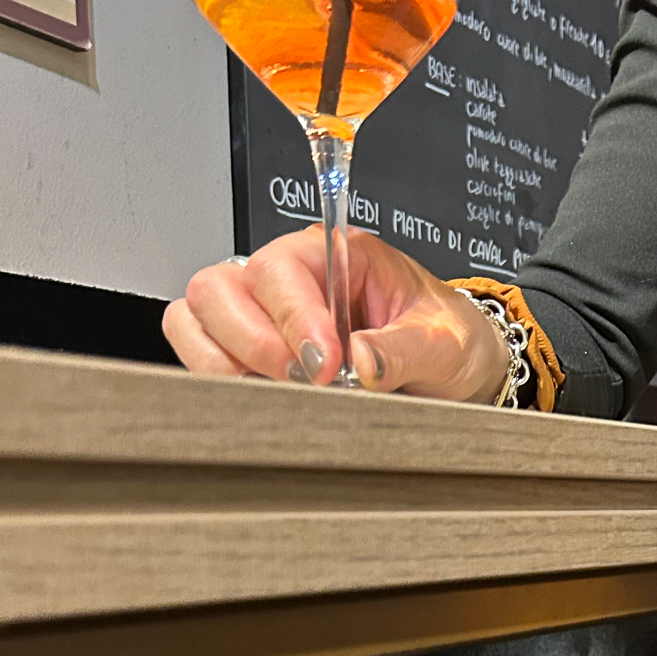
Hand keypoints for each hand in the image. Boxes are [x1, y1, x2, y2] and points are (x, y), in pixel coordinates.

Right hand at [163, 226, 509, 404]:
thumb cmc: (450, 340)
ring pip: (196, 321)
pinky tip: (269, 400)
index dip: (291, 318)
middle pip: (217, 289)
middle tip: (304, 382)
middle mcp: (291, 280)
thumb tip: (359, 363)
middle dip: (252, 343)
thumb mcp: (444, 341)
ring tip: (285, 392)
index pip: (278, 270)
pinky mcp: (254, 355)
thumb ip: (402, 349)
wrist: (460, 369)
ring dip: (228, 364)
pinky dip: (222, 383)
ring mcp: (264, 316)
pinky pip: (203, 358)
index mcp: (336, 255)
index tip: (325, 365)